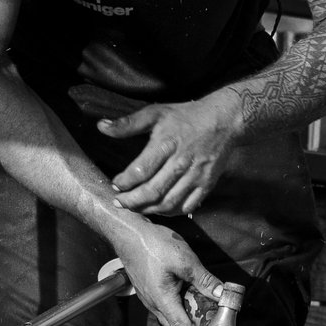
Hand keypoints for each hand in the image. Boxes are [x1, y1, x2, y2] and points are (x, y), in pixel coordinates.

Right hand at [99, 222, 219, 325]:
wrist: (131, 234)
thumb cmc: (154, 245)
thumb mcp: (186, 261)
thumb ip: (204, 280)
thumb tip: (220, 294)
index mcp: (163, 300)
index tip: (215, 319)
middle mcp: (153, 305)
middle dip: (196, 323)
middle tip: (210, 309)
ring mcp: (149, 300)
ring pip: (171, 317)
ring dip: (187, 312)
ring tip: (201, 297)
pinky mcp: (148, 292)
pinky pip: (165, 306)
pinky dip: (178, 303)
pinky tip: (187, 289)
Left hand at [102, 95, 241, 215]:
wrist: (224, 119)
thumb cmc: (187, 116)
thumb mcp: (156, 113)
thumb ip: (128, 123)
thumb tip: (101, 127)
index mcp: (166, 144)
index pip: (140, 171)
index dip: (124, 182)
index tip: (115, 183)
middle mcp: (181, 162)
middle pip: (152, 192)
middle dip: (131, 201)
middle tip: (119, 202)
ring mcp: (195, 175)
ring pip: (168, 203)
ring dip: (148, 210)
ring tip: (136, 208)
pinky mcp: (207, 184)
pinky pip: (187, 206)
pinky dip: (171, 212)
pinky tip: (159, 209)